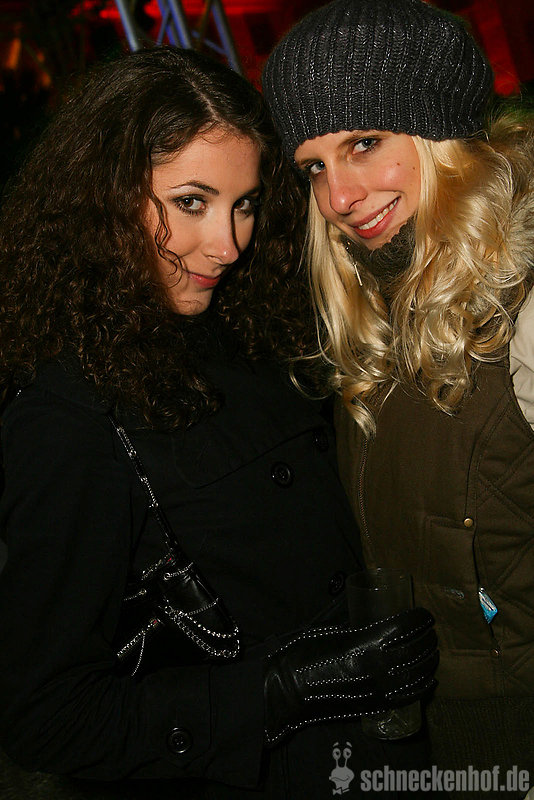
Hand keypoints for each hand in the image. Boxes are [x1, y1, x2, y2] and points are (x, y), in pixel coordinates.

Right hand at [263, 607, 436, 745]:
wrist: (291, 689)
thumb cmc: (306, 653)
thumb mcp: (332, 629)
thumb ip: (356, 624)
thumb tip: (369, 611)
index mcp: (364, 643)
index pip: (403, 628)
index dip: (419, 620)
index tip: (426, 614)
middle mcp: (376, 666)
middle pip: (414, 650)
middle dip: (428, 638)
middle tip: (431, 631)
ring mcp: (378, 688)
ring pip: (416, 673)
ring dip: (429, 660)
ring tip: (433, 651)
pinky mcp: (375, 705)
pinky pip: (407, 697)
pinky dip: (423, 687)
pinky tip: (430, 679)